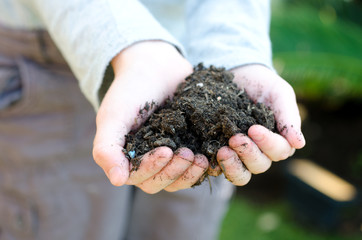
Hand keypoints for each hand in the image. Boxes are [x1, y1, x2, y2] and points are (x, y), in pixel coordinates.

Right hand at [92, 41, 207, 192]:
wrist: (156, 65)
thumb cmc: (131, 89)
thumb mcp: (115, 116)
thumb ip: (107, 147)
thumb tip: (116, 181)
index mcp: (126, 156)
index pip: (137, 177)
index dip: (152, 169)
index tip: (166, 151)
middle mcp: (145, 159)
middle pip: (158, 182)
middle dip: (174, 172)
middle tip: (188, 154)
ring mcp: (168, 154)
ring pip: (177, 180)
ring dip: (189, 173)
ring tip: (202, 158)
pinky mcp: (186, 147)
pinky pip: (193, 167)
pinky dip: (202, 167)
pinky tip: (211, 156)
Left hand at [215, 64, 305, 185]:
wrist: (238, 76)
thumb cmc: (263, 85)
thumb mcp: (279, 94)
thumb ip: (289, 116)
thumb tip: (299, 144)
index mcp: (279, 140)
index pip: (279, 151)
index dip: (267, 143)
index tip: (253, 128)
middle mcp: (261, 152)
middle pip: (260, 165)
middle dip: (248, 154)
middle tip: (235, 138)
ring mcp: (240, 155)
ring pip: (242, 173)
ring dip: (233, 166)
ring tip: (222, 151)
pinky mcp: (221, 152)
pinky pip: (220, 168)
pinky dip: (216, 166)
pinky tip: (209, 157)